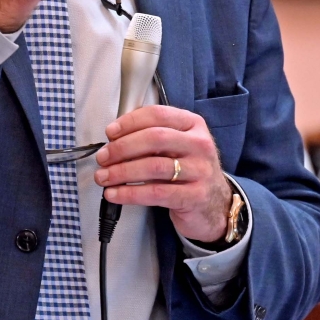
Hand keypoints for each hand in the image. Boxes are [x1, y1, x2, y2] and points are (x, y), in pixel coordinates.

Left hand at [94, 105, 232, 242]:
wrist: (215, 204)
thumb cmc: (188, 170)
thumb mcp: (177, 146)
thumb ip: (152, 137)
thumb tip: (114, 139)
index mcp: (193, 124)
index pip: (157, 115)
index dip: (129, 122)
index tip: (110, 132)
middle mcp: (199, 144)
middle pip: (154, 138)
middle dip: (122, 147)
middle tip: (103, 157)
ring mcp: (200, 171)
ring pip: (153, 167)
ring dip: (122, 171)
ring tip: (103, 177)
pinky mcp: (195, 196)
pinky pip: (155, 193)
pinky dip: (130, 193)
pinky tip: (115, 194)